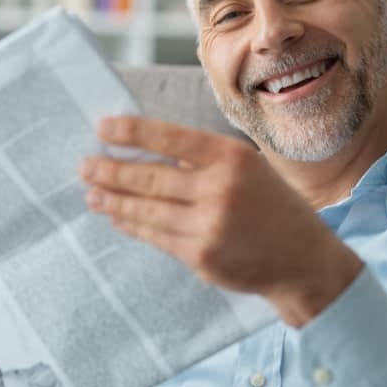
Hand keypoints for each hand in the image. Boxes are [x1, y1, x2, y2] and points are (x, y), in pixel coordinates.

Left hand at [80, 116, 363, 326]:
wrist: (302, 258)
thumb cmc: (272, 205)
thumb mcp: (247, 167)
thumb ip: (203, 159)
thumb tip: (146, 151)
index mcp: (231, 157)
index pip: (170, 137)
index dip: (131, 132)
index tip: (102, 128)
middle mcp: (219, 188)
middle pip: (150, 176)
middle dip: (111, 170)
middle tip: (85, 165)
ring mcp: (208, 225)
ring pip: (147, 209)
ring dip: (114, 200)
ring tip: (92, 193)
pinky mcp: (201, 256)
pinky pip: (156, 237)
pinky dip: (133, 224)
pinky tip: (118, 216)